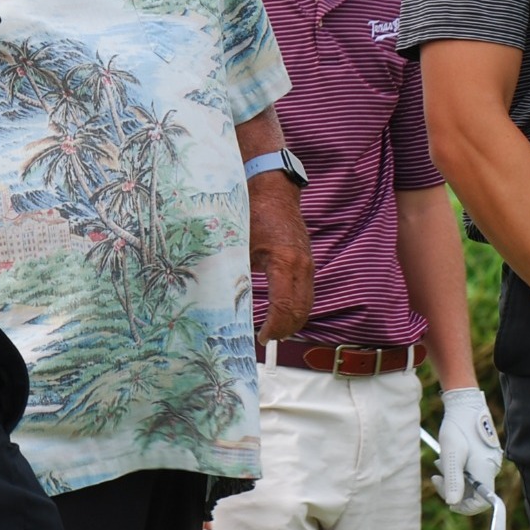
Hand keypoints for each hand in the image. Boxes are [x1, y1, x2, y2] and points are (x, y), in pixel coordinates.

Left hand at [246, 171, 312, 342]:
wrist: (274, 190)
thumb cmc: (253, 212)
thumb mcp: (239, 243)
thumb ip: (234, 270)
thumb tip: (221, 297)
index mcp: (284, 262)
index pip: (285, 307)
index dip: (274, 327)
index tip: (261, 337)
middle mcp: (302, 265)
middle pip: (301, 311)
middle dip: (285, 329)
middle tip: (267, 339)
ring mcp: (308, 264)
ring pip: (308, 303)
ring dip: (294, 321)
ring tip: (274, 331)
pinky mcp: (308, 262)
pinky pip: (307, 292)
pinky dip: (298, 307)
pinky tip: (283, 312)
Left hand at [432, 387, 502, 514]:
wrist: (464, 403)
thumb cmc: (457, 426)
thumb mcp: (451, 454)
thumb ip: (453, 479)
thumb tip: (453, 503)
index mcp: (486, 470)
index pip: (481, 502)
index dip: (465, 506)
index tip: (448, 501)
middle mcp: (491, 468)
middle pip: (474, 492)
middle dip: (454, 487)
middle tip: (437, 476)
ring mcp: (489, 461)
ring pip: (471, 481)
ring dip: (453, 476)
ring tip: (440, 460)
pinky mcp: (484, 455)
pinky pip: (472, 470)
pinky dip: (458, 468)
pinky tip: (448, 456)